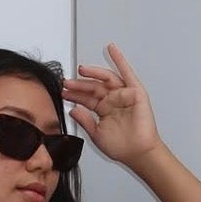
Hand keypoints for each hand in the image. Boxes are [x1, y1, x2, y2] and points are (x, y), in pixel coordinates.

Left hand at [61, 43, 161, 168]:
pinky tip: (112, 49)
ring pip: (106, 79)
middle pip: (94, 88)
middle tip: (66, 82)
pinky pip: (127, 73)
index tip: (63, 92)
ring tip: (81, 69)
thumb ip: (85, 121)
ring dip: (94, 72)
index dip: (75, 95)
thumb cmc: (121, 147)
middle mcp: (113, 101)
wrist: (137, 153)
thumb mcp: (96, 134)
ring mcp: (124, 95)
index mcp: (104, 110)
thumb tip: (73, 110)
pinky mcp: (135, 92)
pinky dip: (120, 60)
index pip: (87, 98)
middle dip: (80, 84)